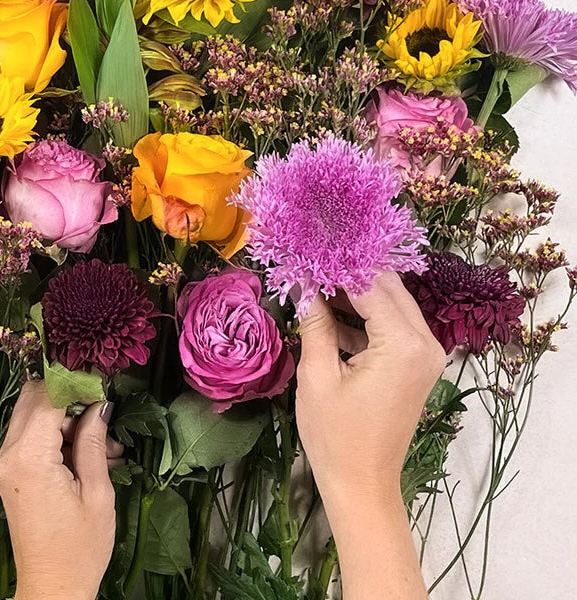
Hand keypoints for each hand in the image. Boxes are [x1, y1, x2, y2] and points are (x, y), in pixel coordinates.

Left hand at [0, 381, 120, 599]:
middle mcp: (8, 454)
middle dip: (69, 396)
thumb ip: (93, 442)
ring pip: (32, 414)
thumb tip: (99, 404)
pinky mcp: (9, 473)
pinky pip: (30, 437)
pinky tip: (89, 454)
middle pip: (33, 397)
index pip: (49, 396)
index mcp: (29, 457)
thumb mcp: (97, 493)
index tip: (103, 383)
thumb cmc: (80, 549)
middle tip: (102, 410)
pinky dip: (56, 435)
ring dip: (66, 418)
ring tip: (104, 444)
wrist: (52, 590)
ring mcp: (5, 464)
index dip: (77, 383)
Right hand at [295, 271, 444, 599]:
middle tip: (309, 258)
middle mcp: (425, 342)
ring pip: (390, 301)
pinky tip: (328, 312)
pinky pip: (392, 323)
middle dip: (348, 271)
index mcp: (403, 344)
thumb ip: (315, 322)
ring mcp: (426, 353)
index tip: (308, 245)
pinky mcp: (417, 363)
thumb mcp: (318, 374)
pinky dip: (364, 315)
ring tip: (313, 280)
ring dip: (355, 291)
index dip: (337, 263)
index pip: (370, 283)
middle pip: (386, 286)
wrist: (363, 484)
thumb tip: (302, 281)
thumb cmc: (336, 435)